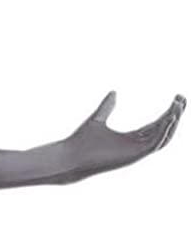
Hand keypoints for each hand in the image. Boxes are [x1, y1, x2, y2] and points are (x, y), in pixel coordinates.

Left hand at [63, 90, 184, 180]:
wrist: (69, 155)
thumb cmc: (80, 141)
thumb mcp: (98, 118)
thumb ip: (108, 106)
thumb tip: (113, 92)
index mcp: (129, 139)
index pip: (156, 125)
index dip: (168, 112)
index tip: (177, 97)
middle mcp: (134, 146)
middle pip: (163, 130)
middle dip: (175, 114)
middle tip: (181, 98)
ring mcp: (134, 153)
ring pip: (162, 138)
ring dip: (172, 123)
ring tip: (178, 106)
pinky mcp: (131, 157)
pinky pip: (154, 145)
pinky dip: (163, 132)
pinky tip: (169, 118)